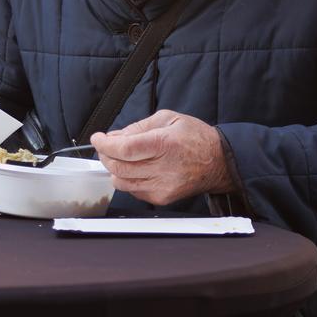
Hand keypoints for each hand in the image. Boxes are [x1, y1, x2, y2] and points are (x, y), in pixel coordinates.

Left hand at [90, 110, 232, 205]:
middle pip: (118, 167)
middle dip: (106, 156)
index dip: (104, 144)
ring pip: (122, 182)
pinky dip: (127, 180)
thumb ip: (138, 127)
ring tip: (120, 158)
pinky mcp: (162, 198)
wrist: (219, 162)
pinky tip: (136, 169)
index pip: (123, 149)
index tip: (97, 138)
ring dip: (114, 169)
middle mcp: (162, 168)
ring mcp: (162, 186)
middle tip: (106, 147)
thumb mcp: (168, 118)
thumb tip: (115, 137)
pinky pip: (133, 191)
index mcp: (164, 144)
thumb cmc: (196, 138)